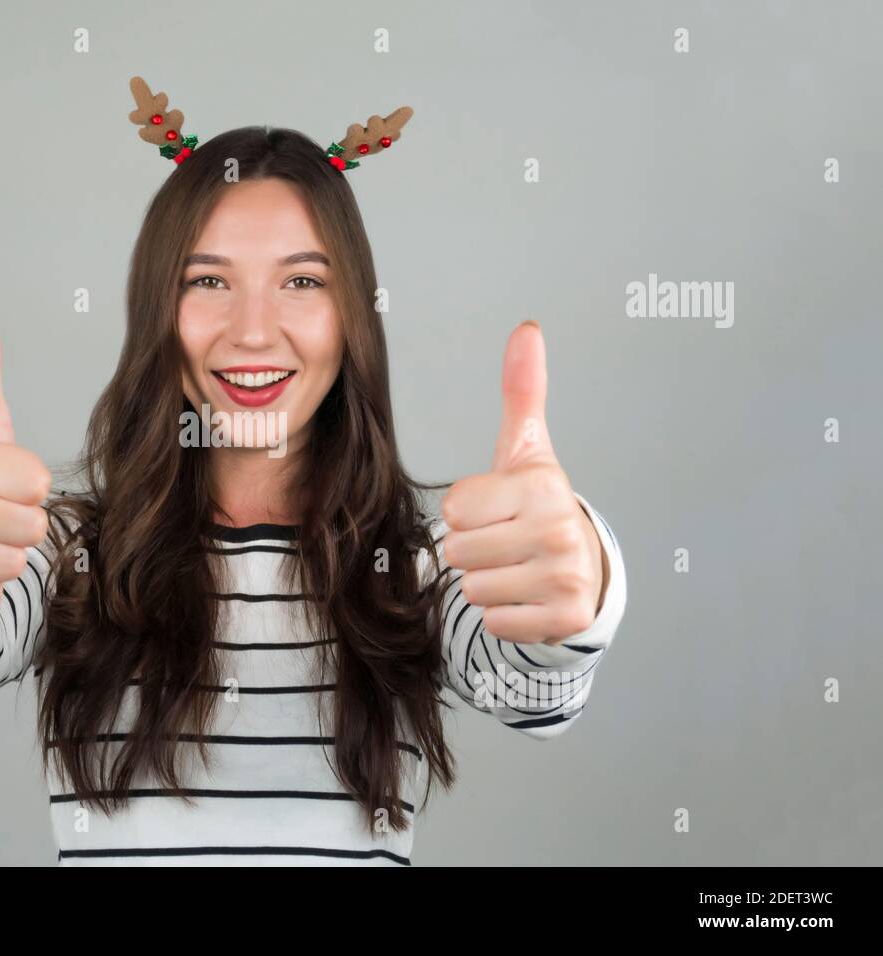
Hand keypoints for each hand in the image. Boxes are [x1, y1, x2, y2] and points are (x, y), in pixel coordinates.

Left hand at [440, 321, 605, 644]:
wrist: (584, 566)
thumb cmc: (537, 505)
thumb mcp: (526, 449)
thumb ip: (521, 391)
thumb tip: (527, 328)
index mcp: (541, 487)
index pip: (454, 509)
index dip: (466, 512)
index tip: (496, 509)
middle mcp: (558, 530)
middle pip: (458, 552)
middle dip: (473, 550)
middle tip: (506, 542)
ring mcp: (566, 577)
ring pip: (473, 589)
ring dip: (486, 584)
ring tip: (516, 567)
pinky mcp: (565, 619)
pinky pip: (494, 622)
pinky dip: (505, 616)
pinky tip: (528, 596)